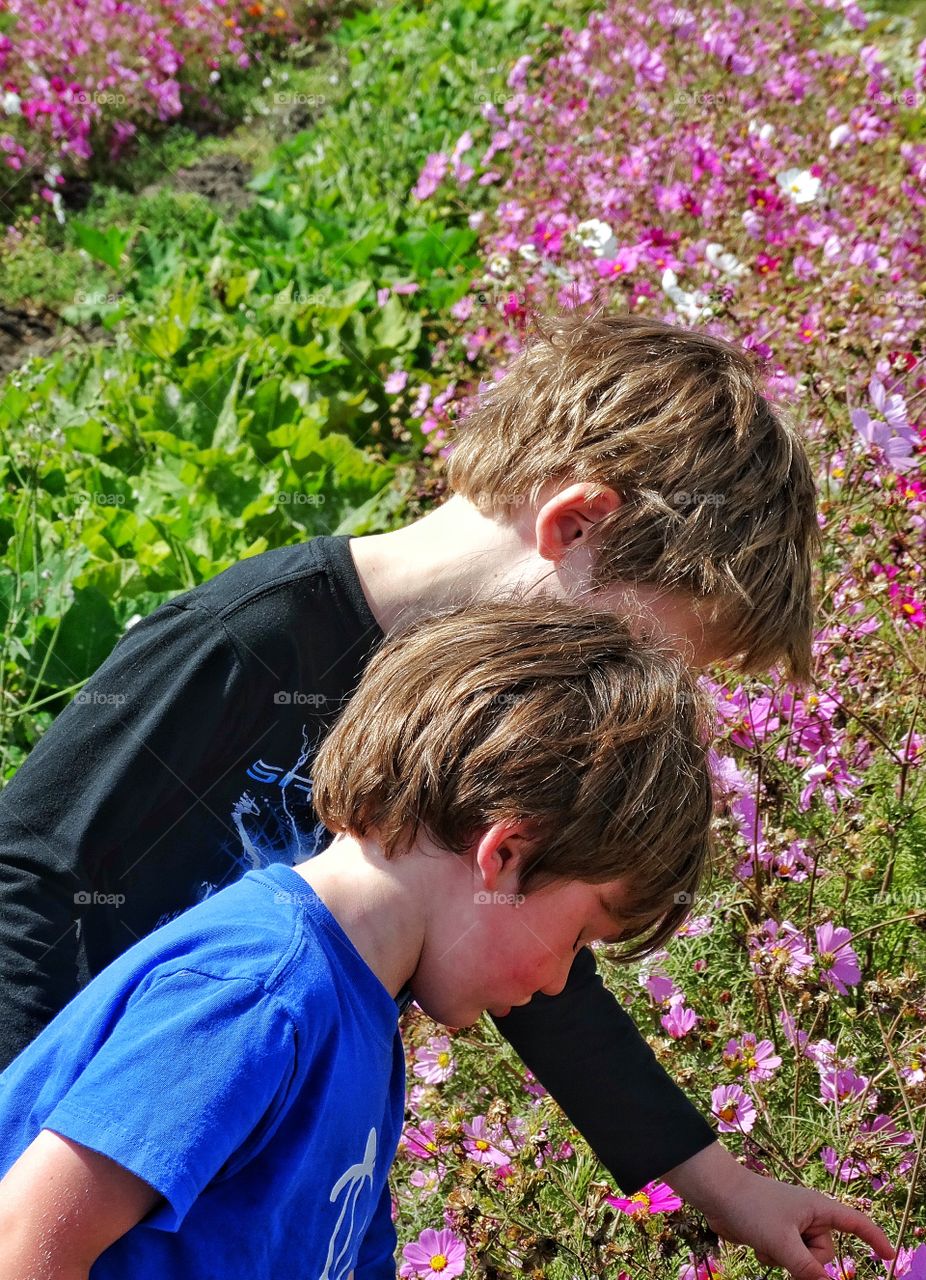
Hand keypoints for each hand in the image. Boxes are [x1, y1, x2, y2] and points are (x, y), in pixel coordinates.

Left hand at [663, 1142, 894, 1279]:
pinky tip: (757, 1245)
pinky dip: (773, 1257)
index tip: (888, 1256)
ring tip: (766, 1242)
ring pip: (803, 1260)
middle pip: (824, 1254)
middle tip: (784, 1250)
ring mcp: (791, 1225)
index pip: (855, 1223)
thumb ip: (808, 1269)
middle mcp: (808, 1216)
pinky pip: (786, 1259)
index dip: (874, 1239)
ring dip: (785, 1260)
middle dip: (806, 1261)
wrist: (716, 1194)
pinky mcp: (775, 1234)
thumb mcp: (783, 1243)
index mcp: (818, 1208)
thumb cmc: (751, 1208)